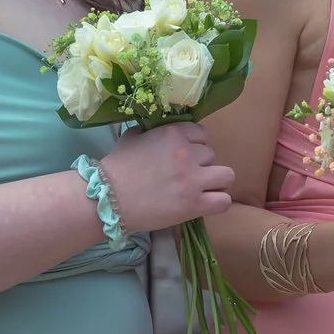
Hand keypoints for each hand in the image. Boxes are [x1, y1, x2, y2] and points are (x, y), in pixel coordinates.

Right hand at [99, 123, 234, 230]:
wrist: (107, 198)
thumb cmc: (116, 168)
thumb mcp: (131, 138)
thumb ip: (149, 131)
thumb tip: (153, 129)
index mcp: (173, 133)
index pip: (203, 134)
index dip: (195, 145)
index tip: (185, 156)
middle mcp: (187, 153)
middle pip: (212, 155)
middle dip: (201, 165)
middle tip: (185, 177)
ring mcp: (193, 179)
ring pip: (226, 175)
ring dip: (216, 182)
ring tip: (202, 190)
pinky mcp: (195, 204)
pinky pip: (224, 200)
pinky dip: (218, 202)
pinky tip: (205, 204)